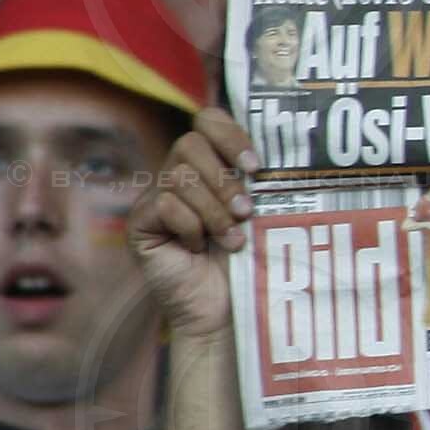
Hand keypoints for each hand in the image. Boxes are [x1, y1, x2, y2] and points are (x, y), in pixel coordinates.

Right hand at [131, 106, 253, 340]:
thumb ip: (263, 181)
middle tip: (246, 211)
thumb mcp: (263, 214)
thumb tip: (288, 150)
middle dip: (224, 179)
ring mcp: (156, 198)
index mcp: (211, 165)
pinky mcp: (141, 223)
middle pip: (190, 143)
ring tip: (233, 238)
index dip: (231, 134)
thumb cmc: (250, 262)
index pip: (208, 120)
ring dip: (214, 209)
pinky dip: (191, 227)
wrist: (227, 310)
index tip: (257, 166)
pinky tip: (199, 249)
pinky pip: (165, 205)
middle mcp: (179, 175)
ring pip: (179, 176)